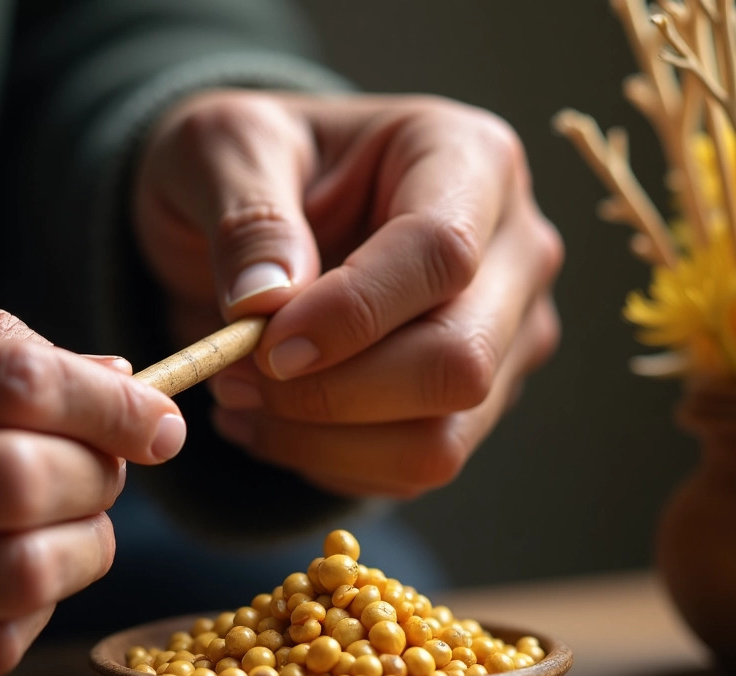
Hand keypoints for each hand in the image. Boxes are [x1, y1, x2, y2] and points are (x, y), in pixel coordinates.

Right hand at [0, 290, 184, 675]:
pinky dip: (35, 606)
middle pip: (19, 480)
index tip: (160, 417)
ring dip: (87, 544)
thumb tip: (115, 377)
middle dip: (101, 472)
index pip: (6, 383)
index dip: (108, 401)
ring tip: (77, 518)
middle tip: (112, 465)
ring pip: (18, 575)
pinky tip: (18, 573)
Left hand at [133, 91, 561, 497]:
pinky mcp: (480, 403)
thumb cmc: (251, 164)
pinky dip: (329, 462)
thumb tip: (267, 303)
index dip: (351, 314)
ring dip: (322, 441)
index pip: (442, 253)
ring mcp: (507, 335)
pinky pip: (415, 469)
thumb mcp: (221, 147)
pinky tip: (272, 421)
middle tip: (233, 375)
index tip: (263, 342)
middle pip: (459, 362)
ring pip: (441, 438)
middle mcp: (514, 251)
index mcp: (469, 157)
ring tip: (239, 399)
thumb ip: (246, 215)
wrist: (259, 217)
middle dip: (332, 392)